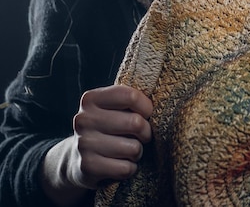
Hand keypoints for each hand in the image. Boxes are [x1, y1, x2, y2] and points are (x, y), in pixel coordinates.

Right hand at [40, 84, 152, 205]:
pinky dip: (129, 168)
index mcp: (91, 99)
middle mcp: (84, 119)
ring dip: (137, 151)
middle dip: (146, 132)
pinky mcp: (88, 167)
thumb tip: (157, 102)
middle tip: (142, 135)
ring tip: (129, 149)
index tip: (147, 114)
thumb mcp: (113, 107)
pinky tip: (120, 163)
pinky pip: (125, 168)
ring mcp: (84, 143)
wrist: (77, 159)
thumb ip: (130, 100)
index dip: (146, 107)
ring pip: (133, 148)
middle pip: (135, 122)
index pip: (130, 96)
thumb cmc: (106, 127)